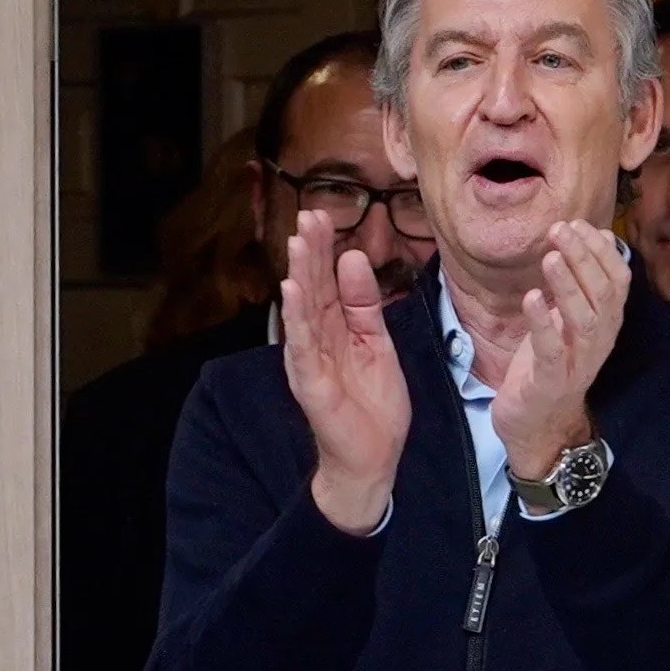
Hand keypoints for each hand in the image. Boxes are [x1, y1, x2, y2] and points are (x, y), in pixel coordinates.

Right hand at [281, 205, 408, 534]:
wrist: (374, 457)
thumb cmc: (373, 403)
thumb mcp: (377, 342)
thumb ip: (364, 303)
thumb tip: (354, 258)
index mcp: (336, 327)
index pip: (327, 280)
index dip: (324, 248)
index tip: (320, 214)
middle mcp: (316, 339)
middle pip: (312, 288)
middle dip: (310, 252)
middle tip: (307, 215)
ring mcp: (310, 360)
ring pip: (303, 311)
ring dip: (300, 275)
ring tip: (298, 243)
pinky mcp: (310, 383)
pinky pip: (302, 345)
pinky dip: (296, 317)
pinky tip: (292, 291)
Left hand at [492, 221, 630, 475]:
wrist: (538, 426)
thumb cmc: (550, 365)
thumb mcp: (568, 321)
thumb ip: (578, 284)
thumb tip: (590, 237)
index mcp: (606, 323)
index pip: (618, 280)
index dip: (601, 250)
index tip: (579, 223)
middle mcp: (598, 341)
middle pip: (602, 293)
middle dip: (583, 257)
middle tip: (560, 229)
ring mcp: (576, 362)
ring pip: (583, 318)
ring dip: (567, 284)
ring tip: (550, 256)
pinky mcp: (550, 380)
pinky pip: (551, 349)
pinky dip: (542, 322)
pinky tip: (531, 298)